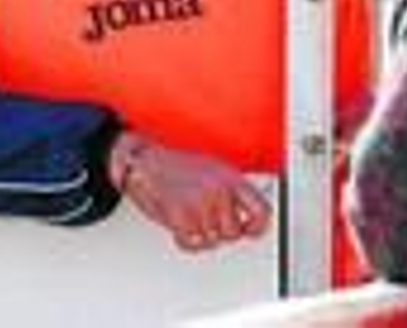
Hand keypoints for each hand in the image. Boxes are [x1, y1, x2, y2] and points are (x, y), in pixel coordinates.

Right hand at [112, 133, 270, 251]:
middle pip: (233, 233)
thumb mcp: (215, 170)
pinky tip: (180, 224)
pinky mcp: (180, 216)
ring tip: (189, 216)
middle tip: (205, 219)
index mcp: (231, 178)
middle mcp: (219, 190)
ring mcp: (201, 203)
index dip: (258, 227)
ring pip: (211, 241)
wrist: (145, 161)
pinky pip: (192, 244)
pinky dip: (184, 240)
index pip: (261, 211)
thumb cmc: (176, 165)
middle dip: (219, 231)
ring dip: (200, 234)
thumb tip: (247, 214)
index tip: (251, 231)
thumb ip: (234, 191)